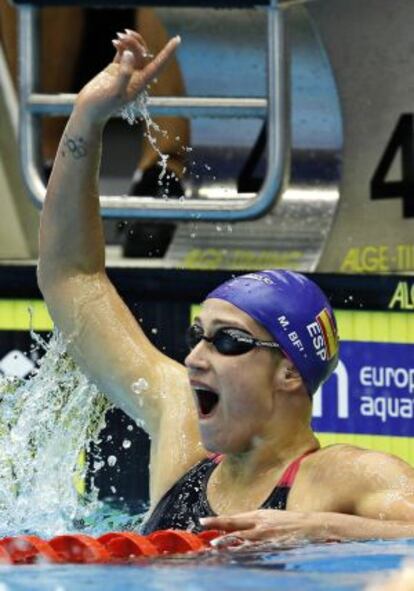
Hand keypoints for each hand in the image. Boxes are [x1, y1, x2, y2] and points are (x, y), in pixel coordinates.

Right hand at [75, 30, 179, 124]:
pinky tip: (114, 41)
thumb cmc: (102, 105)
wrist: (88, 110)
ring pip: (134, 51)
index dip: (168, 52)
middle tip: (122, 36)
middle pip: (144, 54)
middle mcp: (135, 77)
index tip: (178, 39)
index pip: (158, 65)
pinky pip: (123, 53)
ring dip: (129, 41)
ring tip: (118, 37)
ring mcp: (125, 72)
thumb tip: (130, 55)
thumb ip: (124, 73)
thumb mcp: (114, 91)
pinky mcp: (114, 70)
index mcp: (140, 83)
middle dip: (136, 42)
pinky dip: (121, 44)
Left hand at [200, 509, 330, 546]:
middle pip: (234, 523)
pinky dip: (244, 551)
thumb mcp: (272, 519)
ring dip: (227, 541)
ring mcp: (267, 534)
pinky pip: (255, 549)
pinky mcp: (274, 544)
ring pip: (242, 537)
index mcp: (259, 515)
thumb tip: (239, 529)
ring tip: (214, 544)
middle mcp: (260, 522)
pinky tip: (236, 555)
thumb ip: (256, 524)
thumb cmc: (292, 524)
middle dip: (217, 524)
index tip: (202, 520)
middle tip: (201, 524)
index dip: (218, 519)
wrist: (314, 526)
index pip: (234, 517)